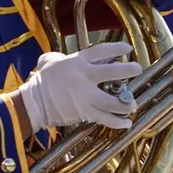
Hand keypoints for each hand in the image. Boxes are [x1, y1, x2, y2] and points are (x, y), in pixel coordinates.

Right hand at [17, 41, 141, 131]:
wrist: (34, 103)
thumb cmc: (41, 80)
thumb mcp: (48, 61)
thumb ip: (60, 57)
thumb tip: (65, 57)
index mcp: (76, 62)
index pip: (100, 51)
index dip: (116, 49)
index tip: (127, 49)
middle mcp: (85, 78)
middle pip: (113, 73)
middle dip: (129, 70)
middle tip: (137, 69)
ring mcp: (87, 97)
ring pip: (114, 101)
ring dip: (127, 103)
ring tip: (133, 103)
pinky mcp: (86, 113)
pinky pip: (106, 119)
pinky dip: (118, 122)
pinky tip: (126, 123)